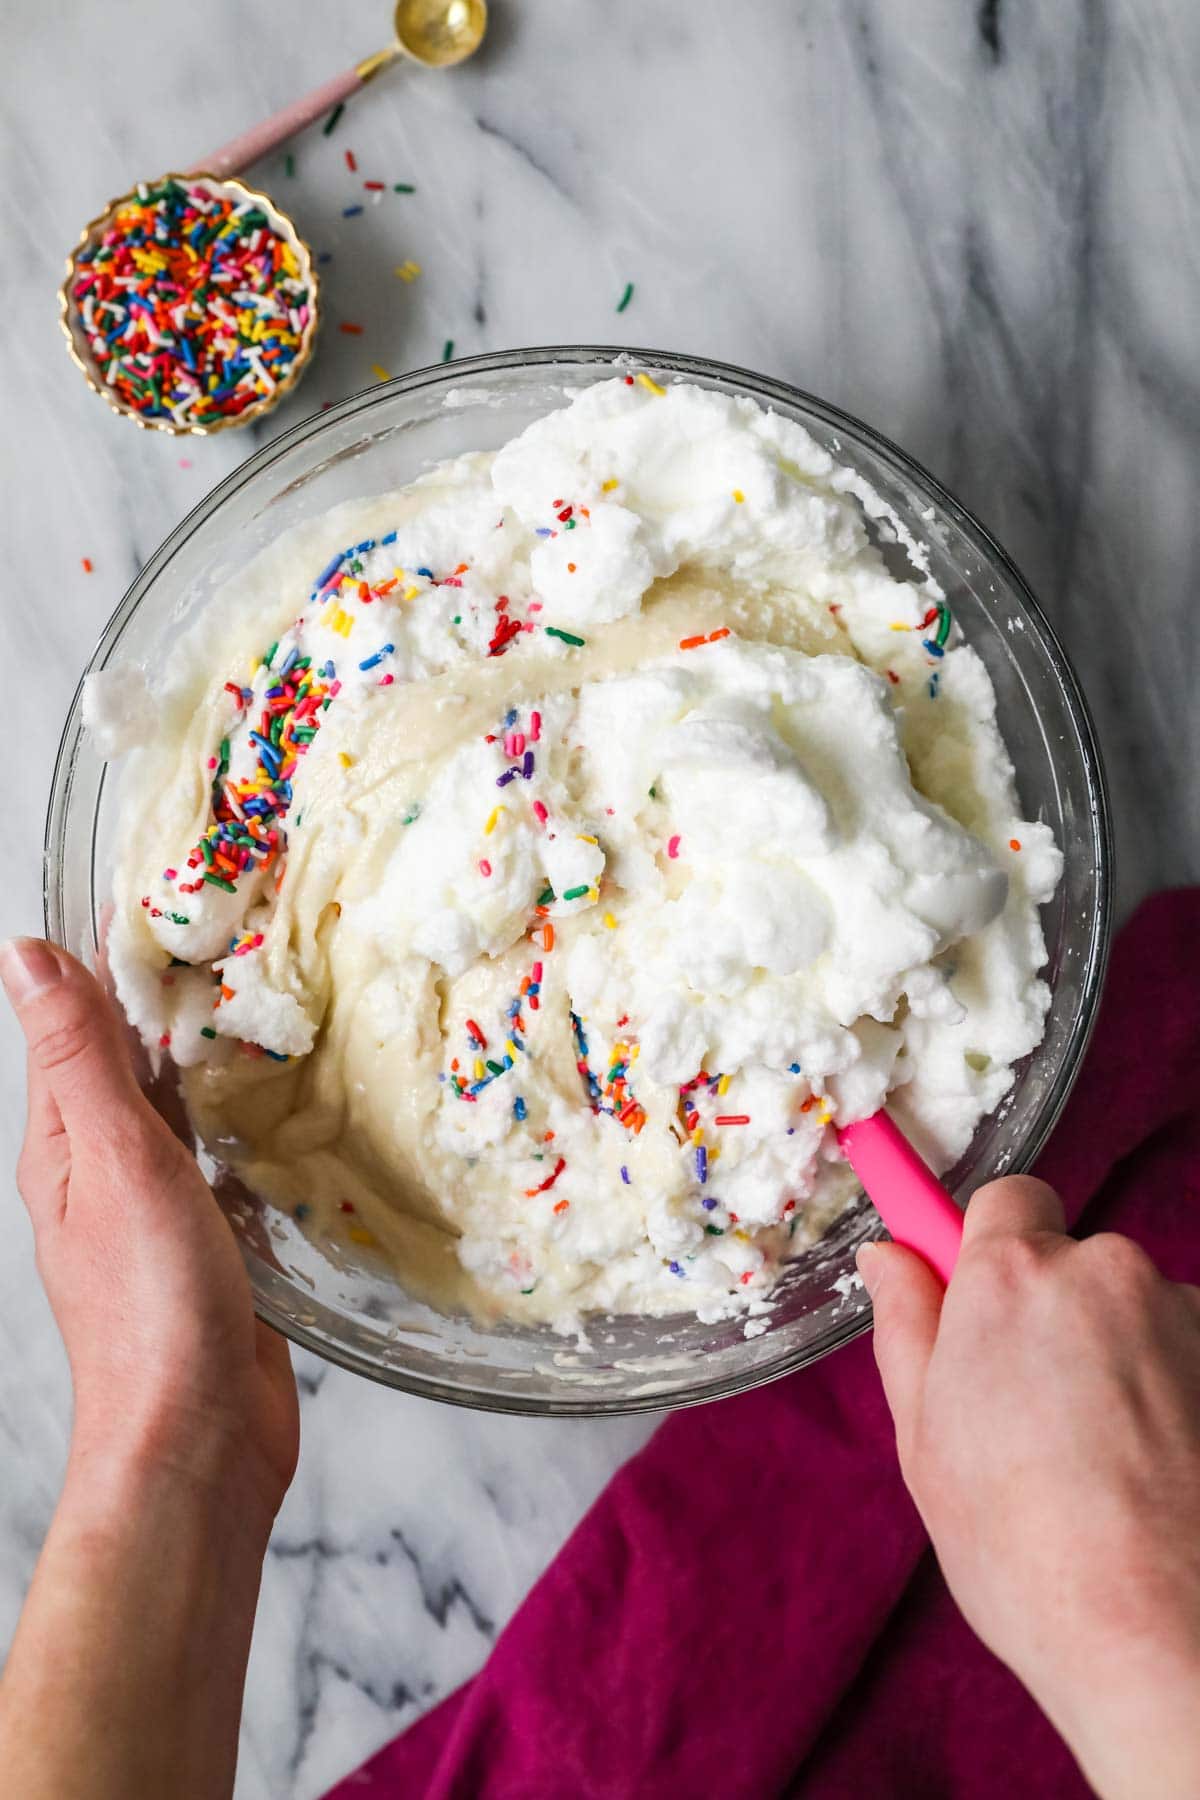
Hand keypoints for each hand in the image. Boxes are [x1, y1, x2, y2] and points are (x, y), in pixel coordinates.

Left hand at [0, 937, 298, 1799]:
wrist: (201, 1439)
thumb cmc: (151, 1308)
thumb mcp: (113, 1162)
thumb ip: (80, 1059)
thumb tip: (26, 953)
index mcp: (64, 1142)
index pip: (77, 1022)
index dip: (112, 953)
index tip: (168, 885)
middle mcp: (106, 1166)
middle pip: (134, 1058)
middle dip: (177, 993)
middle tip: (247, 923)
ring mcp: (162, 1205)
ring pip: (186, 1104)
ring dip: (219, 1052)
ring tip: (280, 988)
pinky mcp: (217, 1238)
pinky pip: (229, 1155)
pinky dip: (253, 1116)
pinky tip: (296, 1095)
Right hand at [859, 1179, 1199, 1799]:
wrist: (1159, 1636)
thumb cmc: (1027, 1551)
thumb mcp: (926, 1440)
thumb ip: (907, 1328)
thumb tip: (888, 1258)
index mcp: (1012, 1278)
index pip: (1007, 1199)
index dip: (989, 1247)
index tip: (976, 1285)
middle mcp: (1107, 1272)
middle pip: (1074, 1264)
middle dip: (1054, 1318)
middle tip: (1030, 1413)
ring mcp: (1184, 1316)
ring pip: (1136, 1315)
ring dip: (1119, 1359)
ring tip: (1101, 1463)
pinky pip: (1186, 1357)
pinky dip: (1172, 1396)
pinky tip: (1154, 1472)